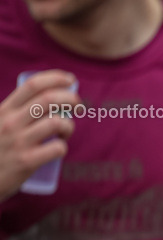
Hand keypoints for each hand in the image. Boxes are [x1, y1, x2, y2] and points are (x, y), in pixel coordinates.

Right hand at [0, 69, 79, 200]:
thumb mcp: (0, 122)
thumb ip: (17, 112)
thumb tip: (47, 100)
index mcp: (4, 109)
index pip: (32, 85)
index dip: (55, 78)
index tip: (70, 80)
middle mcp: (11, 122)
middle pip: (49, 100)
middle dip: (71, 99)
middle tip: (78, 106)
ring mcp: (18, 141)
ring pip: (57, 123)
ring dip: (69, 125)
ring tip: (65, 132)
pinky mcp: (26, 161)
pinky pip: (57, 148)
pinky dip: (63, 147)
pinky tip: (58, 149)